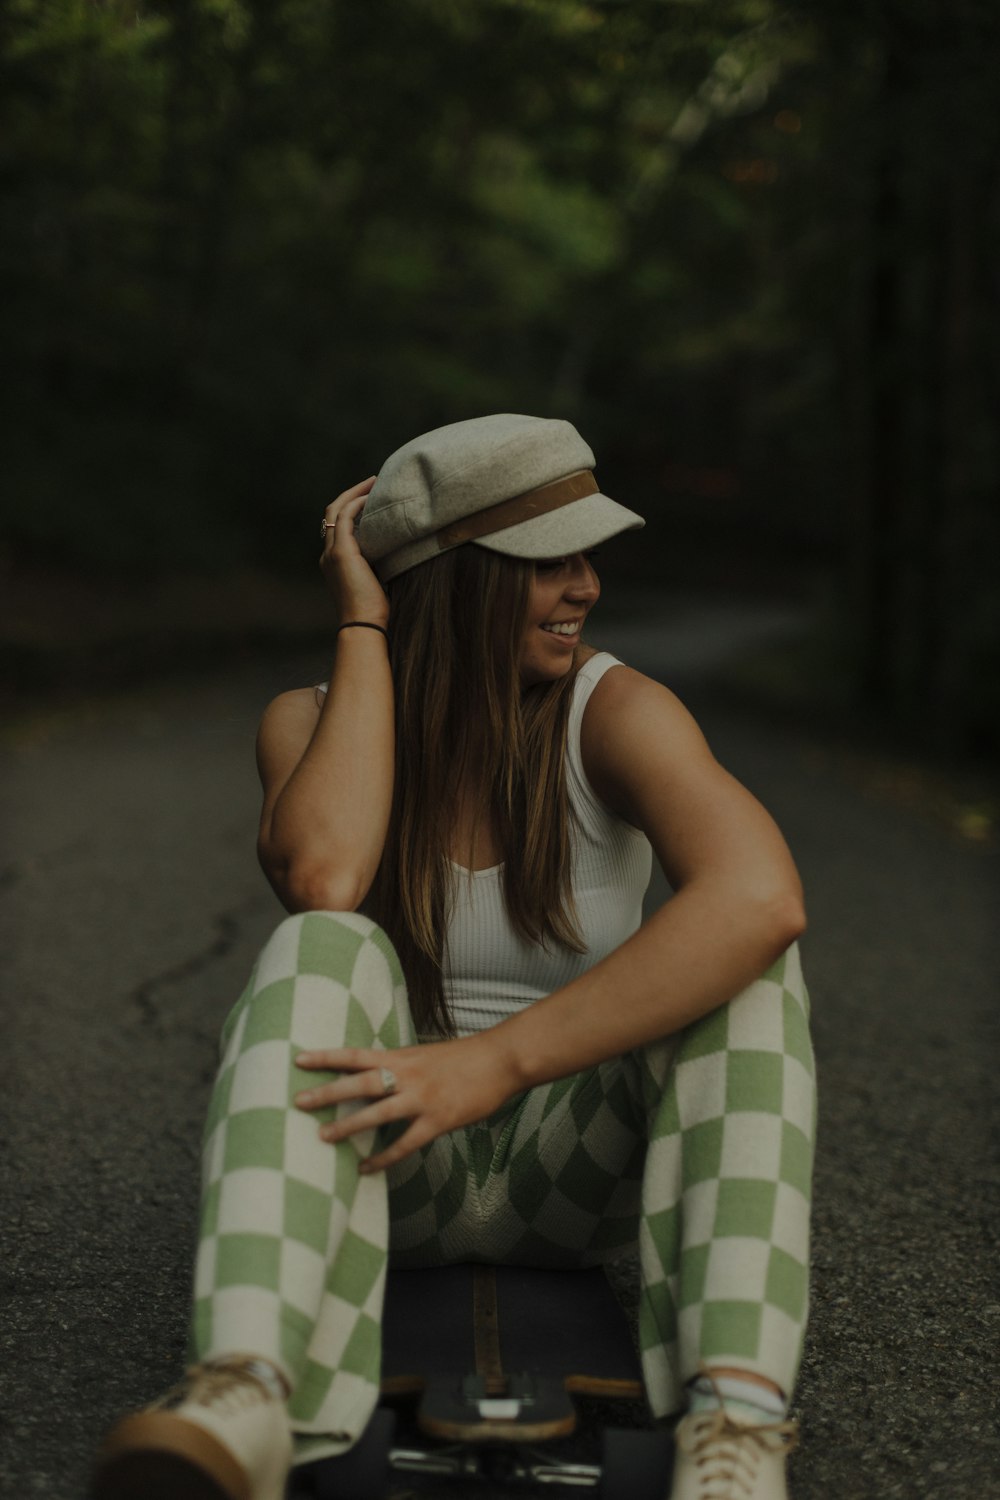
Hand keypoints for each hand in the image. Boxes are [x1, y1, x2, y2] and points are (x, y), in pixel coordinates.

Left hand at [293, 1033, 518, 1172]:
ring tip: (322, 1137)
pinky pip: (405, 1143)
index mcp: (402, 1057)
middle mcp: (407, 1075)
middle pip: (359, 1083)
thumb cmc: (464, 1057)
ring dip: (348, 1125)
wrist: (500, 1060)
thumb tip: (378, 1077)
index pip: (356, 1055)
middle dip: (327, 1093)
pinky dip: (384, 1157)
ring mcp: (422, 1098)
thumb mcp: (426, 1055)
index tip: (299, 1059)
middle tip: (298, 1102)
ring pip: (377, 1113)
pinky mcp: (438, 1120)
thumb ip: (401, 1067)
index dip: (327, 1056)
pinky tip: (366, 1168)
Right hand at [320, 477, 389, 627]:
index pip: (337, 527)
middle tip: (373, 482)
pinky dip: (357, 504)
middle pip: (332, 513)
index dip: (352, 509)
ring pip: (336, 509)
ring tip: (375, 482)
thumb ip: (379, 565)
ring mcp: (331, 552)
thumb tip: (401, 552)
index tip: (372, 499)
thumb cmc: (375, 611)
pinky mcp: (341, 552)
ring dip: (355, 493)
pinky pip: (345, 517)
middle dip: (352, 494)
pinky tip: (372, 498)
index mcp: (333, 563)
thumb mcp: (376, 582)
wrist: (365, 624)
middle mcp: (327, 555)